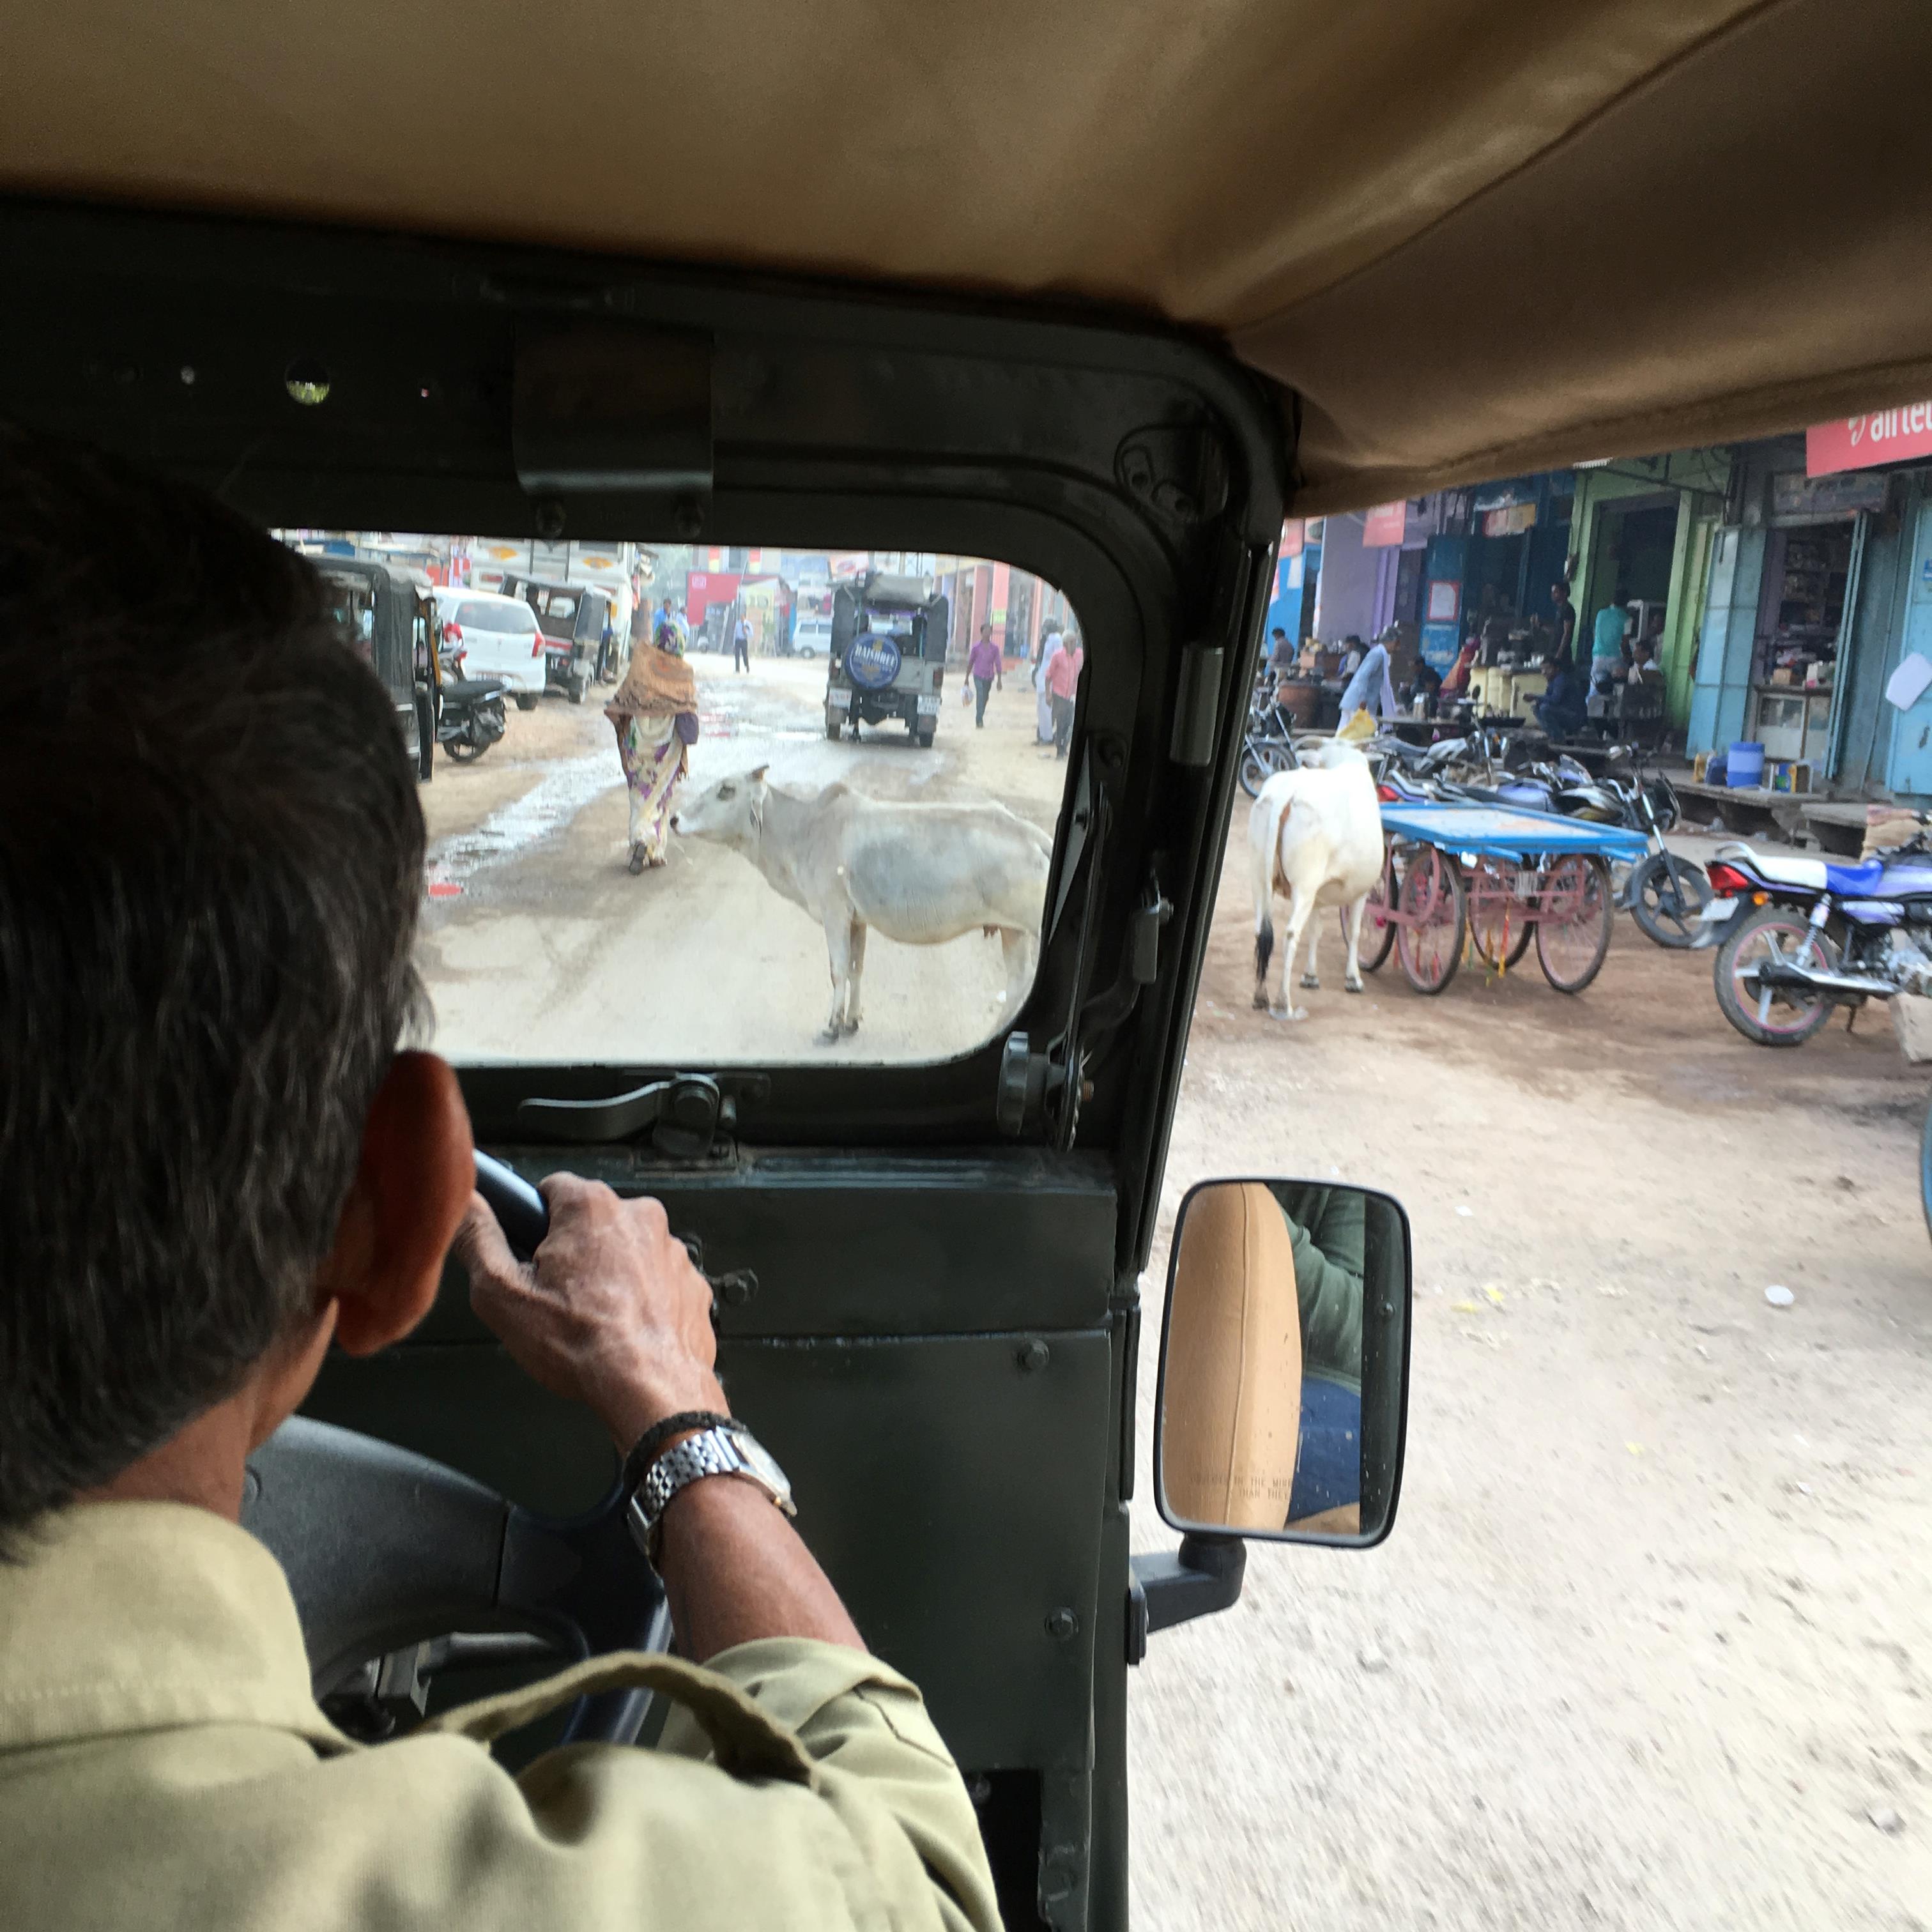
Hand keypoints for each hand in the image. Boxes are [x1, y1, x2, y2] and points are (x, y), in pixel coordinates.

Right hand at [453, 1175, 725, 1448]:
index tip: (529, 1255)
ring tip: (593, 1320)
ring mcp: (671, 1250)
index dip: (533, 1224)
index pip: (551, 1189)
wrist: (650, 1389)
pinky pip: (657, 1282)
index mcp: (591, 1207)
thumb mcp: (502, 1294)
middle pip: (591, 1222)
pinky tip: (624, 1329)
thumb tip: (466, 1208)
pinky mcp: (692, 1283)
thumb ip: (478, 1241)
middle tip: (557, 1297)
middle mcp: (639, 1216)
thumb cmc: (582, 1344)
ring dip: (610, 1276)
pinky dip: (642, 1300)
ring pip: (627, 1252)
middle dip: (572, 1253)